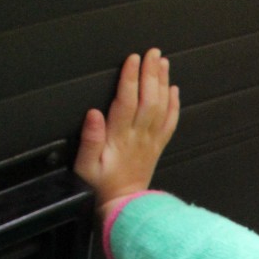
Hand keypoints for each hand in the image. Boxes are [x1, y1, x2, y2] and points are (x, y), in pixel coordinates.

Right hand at [75, 48, 179, 220]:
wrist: (121, 207)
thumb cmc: (99, 187)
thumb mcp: (84, 166)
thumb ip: (89, 139)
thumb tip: (93, 113)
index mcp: (119, 137)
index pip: (126, 101)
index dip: (130, 78)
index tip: (133, 59)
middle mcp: (138, 136)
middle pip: (148, 98)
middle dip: (150, 73)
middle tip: (153, 52)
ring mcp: (150, 141)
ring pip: (161, 107)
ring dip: (163, 83)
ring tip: (163, 62)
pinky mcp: (157, 147)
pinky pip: (169, 123)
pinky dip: (173, 105)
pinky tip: (173, 90)